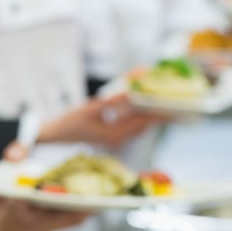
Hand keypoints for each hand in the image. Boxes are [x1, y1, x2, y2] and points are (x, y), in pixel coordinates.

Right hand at [38, 93, 166, 150]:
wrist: (55, 134)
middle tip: (176, 102)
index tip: (175, 106)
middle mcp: (118, 139)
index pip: (143, 122)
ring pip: (139, 124)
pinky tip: (142, 103)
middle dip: (158, 112)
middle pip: (145, 124)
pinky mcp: (112, 134)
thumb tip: (130, 91)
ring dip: (149, 112)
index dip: (159, 112)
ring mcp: (115, 138)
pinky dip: (138, 113)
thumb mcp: (90, 108)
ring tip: (163, 100)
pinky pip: (131, 124)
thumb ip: (112, 100)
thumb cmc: (69, 122)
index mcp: (114, 134)